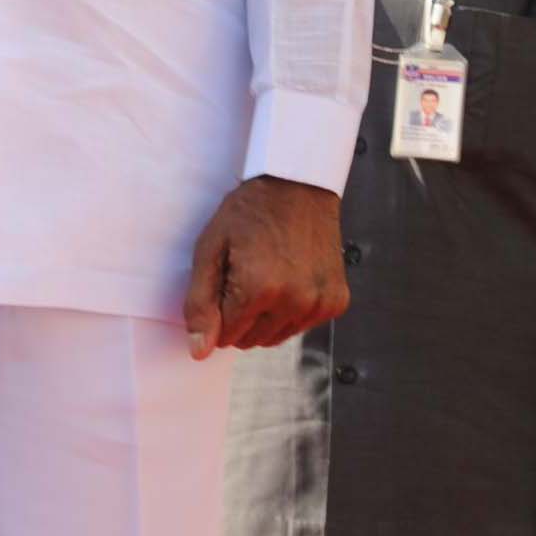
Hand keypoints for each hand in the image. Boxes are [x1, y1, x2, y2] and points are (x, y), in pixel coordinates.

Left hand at [183, 178, 348, 356]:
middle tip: (246, 273)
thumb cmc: (248, 213)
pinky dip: (291, 309)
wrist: (297, 183)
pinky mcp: (336, 301)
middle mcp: (295, 302)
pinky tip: (290, 277)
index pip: (225, 336)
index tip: (226, 278)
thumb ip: (201, 304)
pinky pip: (302, 325)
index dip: (219, 310)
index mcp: (259, 290)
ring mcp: (319, 303)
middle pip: (251, 340)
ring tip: (268, 274)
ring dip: (266, 316)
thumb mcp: (210, 250)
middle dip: (241, 316)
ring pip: (276, 337)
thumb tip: (200, 352)